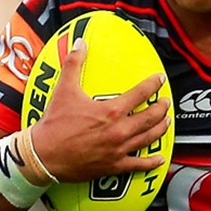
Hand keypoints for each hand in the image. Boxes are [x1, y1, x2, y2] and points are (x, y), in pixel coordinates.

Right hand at [28, 39, 169, 182]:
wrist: (44, 155)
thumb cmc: (55, 124)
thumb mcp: (64, 89)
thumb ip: (74, 64)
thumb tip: (80, 44)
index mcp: (111, 110)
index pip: (141, 93)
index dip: (153, 84)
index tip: (160, 79)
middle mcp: (119, 130)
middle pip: (150, 117)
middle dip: (161, 108)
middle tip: (166, 102)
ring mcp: (118, 149)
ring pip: (148, 138)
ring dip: (160, 129)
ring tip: (166, 122)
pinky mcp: (113, 166)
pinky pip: (138, 165)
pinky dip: (151, 162)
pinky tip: (160, 158)